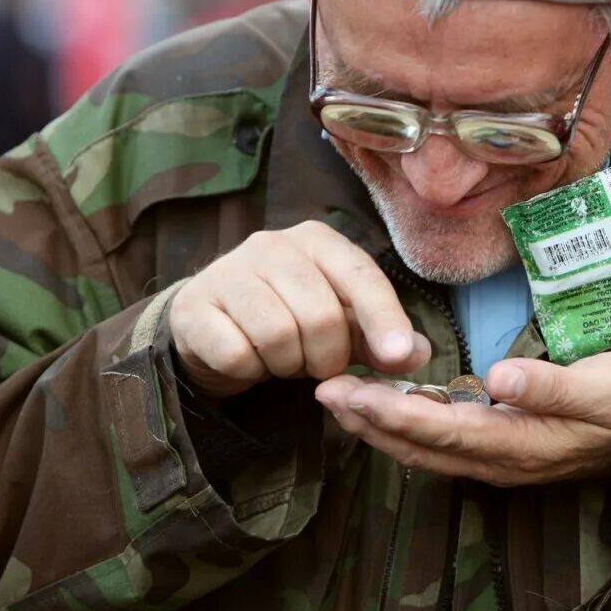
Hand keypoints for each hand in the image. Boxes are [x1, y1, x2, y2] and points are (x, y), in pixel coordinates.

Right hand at [168, 221, 430, 397]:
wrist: (212, 329)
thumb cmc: (288, 319)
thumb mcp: (341, 325)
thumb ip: (381, 338)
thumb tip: (416, 354)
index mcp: (317, 240)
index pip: (361, 276)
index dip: (384, 320)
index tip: (398, 357)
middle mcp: (271, 244)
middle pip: (321, 315)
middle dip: (327, 356)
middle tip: (316, 363)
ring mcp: (227, 270)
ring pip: (279, 336)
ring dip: (287, 365)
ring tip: (282, 358)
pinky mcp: (194, 306)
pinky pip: (237, 355)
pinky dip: (250, 370)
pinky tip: (247, 357)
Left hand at [314, 351, 610, 485]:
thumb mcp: (600, 388)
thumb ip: (548, 386)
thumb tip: (497, 378)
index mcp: (517, 444)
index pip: (437, 431)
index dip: (388, 413)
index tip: (345, 390)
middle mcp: (499, 460)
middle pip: (418, 446)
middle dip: (368, 422)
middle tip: (323, 390)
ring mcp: (500, 458)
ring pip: (425, 449)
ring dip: (381, 426)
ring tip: (342, 399)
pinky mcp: (502, 448)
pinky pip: (442, 444)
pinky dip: (408, 426)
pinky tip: (391, 406)